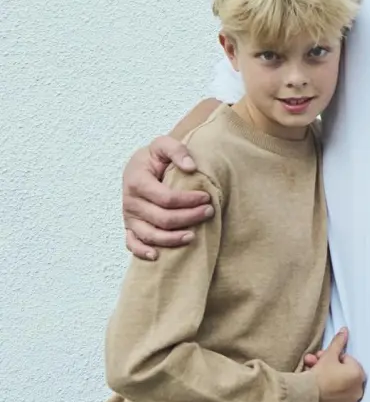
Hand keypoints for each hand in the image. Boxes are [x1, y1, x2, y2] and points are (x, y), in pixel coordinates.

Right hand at [123, 138, 212, 259]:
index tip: (207, 197)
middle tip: (209, 212)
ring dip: (173, 238)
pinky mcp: (129, 226)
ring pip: (150, 235)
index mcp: (137, 181)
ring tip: (193, 236)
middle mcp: (130, 202)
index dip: (188, 200)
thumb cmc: (154, 157)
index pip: (166, 198)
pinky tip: (157, 256)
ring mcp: (129, 217)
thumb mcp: (163, 144)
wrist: (140, 165)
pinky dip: (142, 252)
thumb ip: (177, 150)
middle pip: (162, 218)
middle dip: (188, 218)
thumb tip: (191, 167)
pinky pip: (132, 244)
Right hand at [309, 328, 365, 401]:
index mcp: (358, 374)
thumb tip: (345, 330)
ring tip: (312, 375)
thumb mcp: (329, 355)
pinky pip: (337, 400)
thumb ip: (339, 342)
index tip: (322, 358)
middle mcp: (358, 390)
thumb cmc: (319, 375)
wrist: (306, 397)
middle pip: (343, 373)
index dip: (333, 358)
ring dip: (328, 379)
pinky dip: (330, 394)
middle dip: (329, 367)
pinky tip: (318, 389)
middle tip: (315, 363)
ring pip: (339, 386)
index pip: (347, 360)